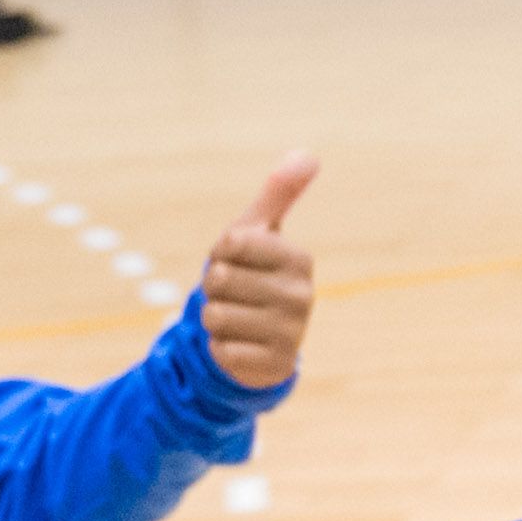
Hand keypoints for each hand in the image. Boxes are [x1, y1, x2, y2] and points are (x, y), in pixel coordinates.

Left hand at [197, 151, 320, 390]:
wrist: (263, 341)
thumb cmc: (256, 276)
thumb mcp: (261, 234)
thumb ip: (279, 193)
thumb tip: (308, 154)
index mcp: (298, 259)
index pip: (232, 242)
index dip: (220, 252)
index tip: (235, 261)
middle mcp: (302, 296)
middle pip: (219, 279)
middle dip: (213, 287)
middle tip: (234, 294)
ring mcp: (291, 333)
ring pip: (215, 316)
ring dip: (213, 319)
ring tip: (236, 319)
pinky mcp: (275, 366)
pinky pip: (221, 351)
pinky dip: (220, 348)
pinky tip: (240, 345)